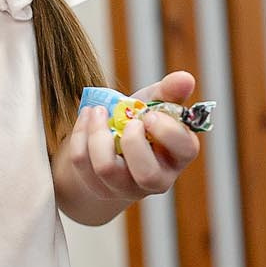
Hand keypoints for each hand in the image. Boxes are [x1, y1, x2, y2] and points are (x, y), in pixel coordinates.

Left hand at [62, 70, 201, 215]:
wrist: (110, 141)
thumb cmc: (139, 121)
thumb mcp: (154, 103)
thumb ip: (169, 91)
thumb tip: (185, 79)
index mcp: (179, 154)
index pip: (185, 150)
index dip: (167, 131)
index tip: (150, 114)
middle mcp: (157, 179)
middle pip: (146, 174)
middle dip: (132, 141)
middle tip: (127, 121)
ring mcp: (126, 187)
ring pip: (107, 169)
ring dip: (98, 133)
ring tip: (98, 111)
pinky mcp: (98, 187)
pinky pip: (83, 161)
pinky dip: (80, 133)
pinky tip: (87, 118)